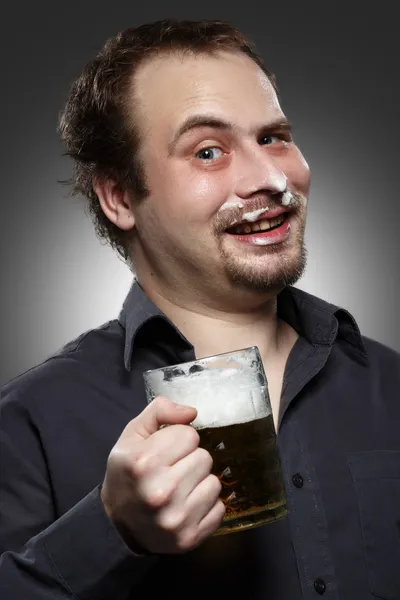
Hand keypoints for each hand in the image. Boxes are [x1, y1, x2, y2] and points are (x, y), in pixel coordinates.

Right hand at [101, 396, 224, 553]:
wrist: (117, 525)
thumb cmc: (128, 474)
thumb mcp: (132, 435)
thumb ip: (159, 411)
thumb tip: (192, 412)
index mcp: (143, 463)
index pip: (190, 435)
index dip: (178, 440)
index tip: (165, 452)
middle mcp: (160, 492)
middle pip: (204, 458)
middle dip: (190, 460)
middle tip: (172, 471)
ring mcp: (176, 519)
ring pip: (214, 482)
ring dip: (199, 483)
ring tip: (179, 489)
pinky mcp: (189, 538)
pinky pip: (219, 508)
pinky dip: (206, 505)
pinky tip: (186, 506)